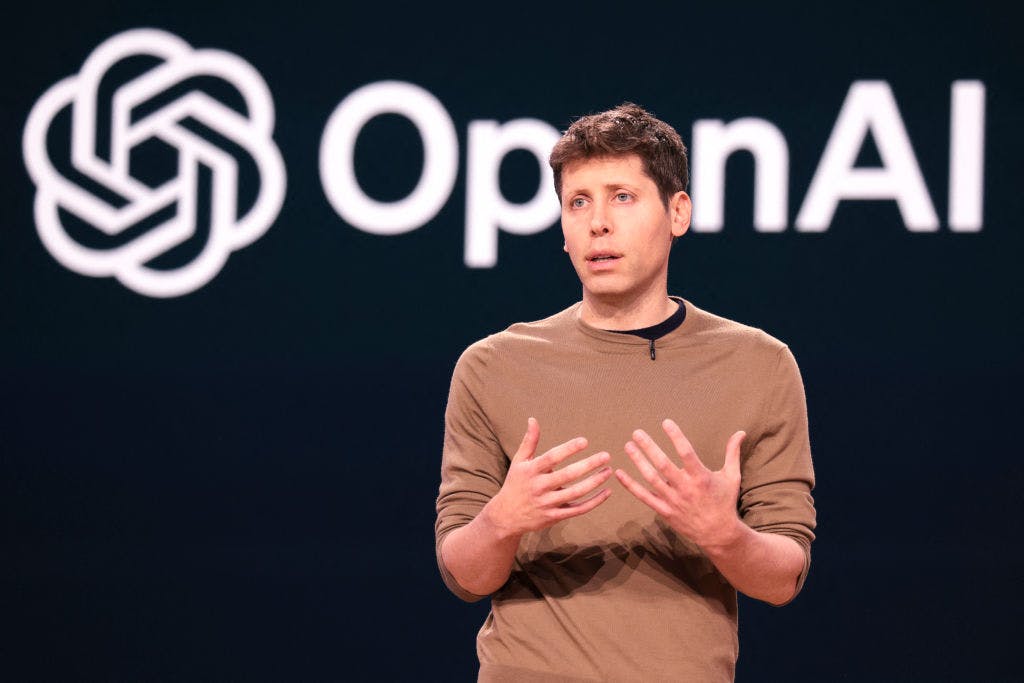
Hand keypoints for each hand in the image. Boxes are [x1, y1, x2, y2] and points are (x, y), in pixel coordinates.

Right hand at [486, 417, 612, 537]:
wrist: (506, 516)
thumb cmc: (515, 483)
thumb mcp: (519, 461)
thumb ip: (529, 441)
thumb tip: (533, 419)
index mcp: (531, 471)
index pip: (552, 458)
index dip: (568, 449)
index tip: (585, 441)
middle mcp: (539, 487)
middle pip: (567, 475)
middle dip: (588, 465)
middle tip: (606, 456)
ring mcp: (547, 503)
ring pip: (575, 493)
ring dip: (594, 482)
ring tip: (609, 471)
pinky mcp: (555, 517)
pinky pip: (578, 509)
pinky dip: (594, 502)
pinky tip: (607, 492)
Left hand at [615, 419, 745, 549]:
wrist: (719, 534)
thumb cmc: (725, 502)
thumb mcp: (732, 476)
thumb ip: (732, 453)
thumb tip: (741, 432)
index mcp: (701, 477)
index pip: (686, 452)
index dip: (676, 436)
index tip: (665, 422)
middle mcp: (685, 488)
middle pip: (663, 465)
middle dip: (649, 447)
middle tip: (637, 432)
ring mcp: (673, 501)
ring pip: (651, 479)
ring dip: (638, 462)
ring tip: (628, 446)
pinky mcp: (665, 511)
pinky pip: (644, 497)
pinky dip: (631, 486)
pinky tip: (619, 473)